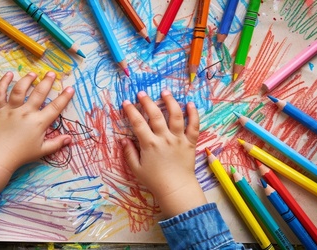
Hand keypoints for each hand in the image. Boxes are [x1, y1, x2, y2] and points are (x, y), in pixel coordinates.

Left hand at [0, 71, 74, 193]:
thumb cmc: (20, 155)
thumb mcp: (41, 151)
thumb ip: (56, 143)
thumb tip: (70, 138)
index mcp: (39, 123)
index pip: (55, 107)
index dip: (64, 97)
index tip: (70, 88)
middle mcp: (26, 113)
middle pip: (39, 93)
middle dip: (47, 82)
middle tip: (52, 73)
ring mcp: (11, 109)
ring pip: (20, 89)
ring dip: (27, 79)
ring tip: (33, 73)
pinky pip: (0, 92)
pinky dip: (4, 82)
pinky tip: (9, 74)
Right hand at [121, 90, 206, 217]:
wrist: (176, 189)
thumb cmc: (155, 180)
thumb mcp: (136, 169)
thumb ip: (129, 153)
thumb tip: (122, 140)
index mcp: (149, 145)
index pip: (138, 123)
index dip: (131, 111)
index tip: (126, 103)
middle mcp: (164, 139)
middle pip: (155, 115)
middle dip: (147, 102)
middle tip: (142, 93)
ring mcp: (178, 139)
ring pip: (176, 116)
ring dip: (170, 102)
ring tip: (165, 92)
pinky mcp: (190, 142)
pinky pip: (194, 126)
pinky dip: (193, 114)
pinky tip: (190, 104)